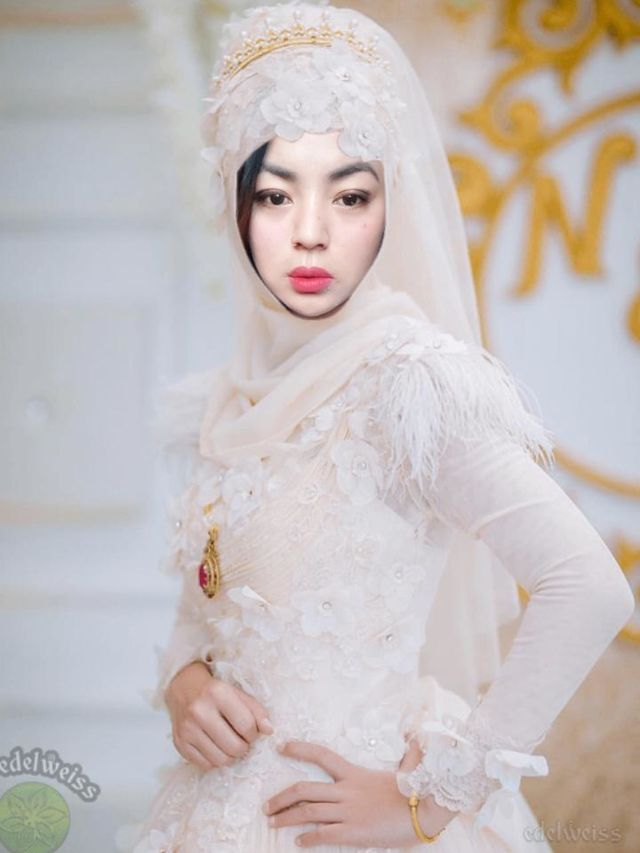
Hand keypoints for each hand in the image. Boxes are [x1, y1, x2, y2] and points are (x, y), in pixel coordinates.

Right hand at [165, 661, 273, 771]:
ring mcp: (187, 729)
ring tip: (230, 745)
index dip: (254, 733)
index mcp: (218, 694)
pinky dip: (215, 760)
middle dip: (244, 748)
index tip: (251, 731)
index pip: (246, 726)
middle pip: (234, 747)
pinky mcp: (179, 743)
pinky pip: (205, 765)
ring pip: (220, 760)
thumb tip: (269, 731)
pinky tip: (216, 747)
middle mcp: (200, 711)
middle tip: (242, 741)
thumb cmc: (215, 691)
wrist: (183, 688)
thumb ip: (256, 710)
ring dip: (231, 757)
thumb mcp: (237, 693)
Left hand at [262, 738, 458, 847]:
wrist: (425, 810)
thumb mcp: (404, 768)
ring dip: (286, 817)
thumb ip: (401, 753)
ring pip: (307, 811)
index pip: (322, 754)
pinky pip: (322, 835)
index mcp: (354, 773)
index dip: (300, 749)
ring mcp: (347, 811)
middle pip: (304, 788)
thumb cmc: (416, 791)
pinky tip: (298, 842)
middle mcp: (346, 790)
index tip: (281, 746)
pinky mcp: (352, 832)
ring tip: (273, 822)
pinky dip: (307, 838)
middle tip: (267, 805)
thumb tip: (413, 735)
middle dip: (281, 797)